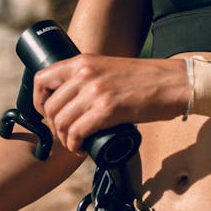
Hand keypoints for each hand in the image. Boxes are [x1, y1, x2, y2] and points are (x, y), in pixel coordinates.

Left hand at [33, 55, 187, 154]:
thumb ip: (89, 78)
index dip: (38, 101)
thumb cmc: (144, 79)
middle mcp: (85, 73)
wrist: (173, 83)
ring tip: (76, 143)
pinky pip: (76, 133)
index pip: (42, 78)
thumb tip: (72, 101)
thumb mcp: (109, 68)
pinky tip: (82, 148)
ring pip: (61, 122)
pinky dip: (75, 145)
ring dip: (65, 139)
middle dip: (54, 126)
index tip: (47, 114)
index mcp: (83, 61)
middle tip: (67, 134)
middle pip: (50, 107)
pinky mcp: (107, 110)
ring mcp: (95, 91)